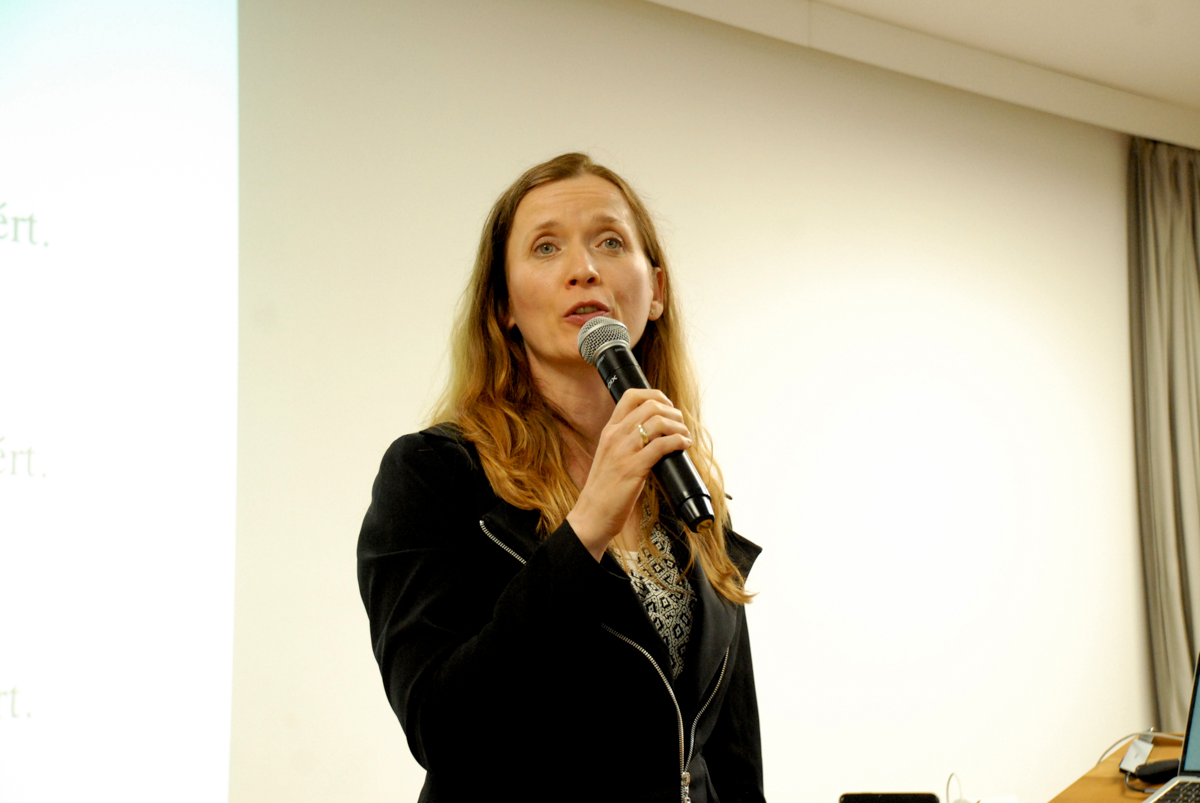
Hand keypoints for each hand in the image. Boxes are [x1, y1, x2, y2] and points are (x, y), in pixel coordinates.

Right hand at [567, 389, 692, 560]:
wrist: (591, 515)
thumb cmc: (604, 490)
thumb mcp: (610, 457)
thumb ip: (626, 442)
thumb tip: (655, 435)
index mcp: (609, 431)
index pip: (631, 396)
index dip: (655, 395)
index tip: (668, 406)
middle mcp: (615, 437)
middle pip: (650, 406)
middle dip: (673, 412)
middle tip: (681, 424)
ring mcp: (623, 452)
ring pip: (658, 423)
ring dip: (679, 427)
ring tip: (685, 436)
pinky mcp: (633, 469)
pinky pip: (661, 446)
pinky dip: (678, 442)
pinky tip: (683, 446)